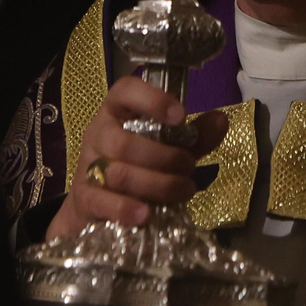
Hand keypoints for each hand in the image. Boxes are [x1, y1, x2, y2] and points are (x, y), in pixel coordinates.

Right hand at [47, 76, 227, 241]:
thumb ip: (196, 136)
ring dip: (157, 184)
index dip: (152, 100)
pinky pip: (102, 201)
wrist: (100, 205)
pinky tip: (147, 214)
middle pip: (125, 142)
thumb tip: (221, 120)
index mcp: (118, 112)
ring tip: (183, 190)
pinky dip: (126, 208)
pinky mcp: (85, 198)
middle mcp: (99, 134)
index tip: (180, 116)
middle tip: (189, 167)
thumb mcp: (172, 147)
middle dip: (165, 158)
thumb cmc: (141, 166)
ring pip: (119, 173)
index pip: (125, 91)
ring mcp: (88, 166)